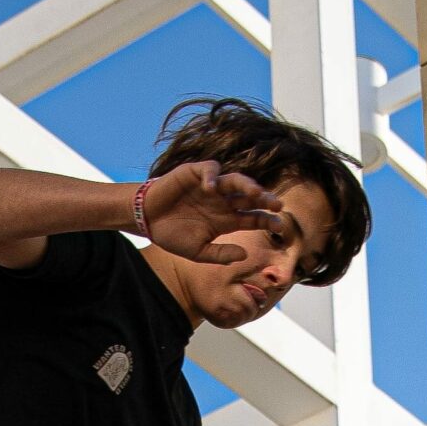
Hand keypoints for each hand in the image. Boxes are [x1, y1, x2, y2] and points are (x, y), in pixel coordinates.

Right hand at [139, 161, 283, 264]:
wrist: (147, 221)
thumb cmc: (172, 235)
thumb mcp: (198, 252)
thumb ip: (220, 254)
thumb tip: (244, 255)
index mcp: (226, 219)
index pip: (252, 217)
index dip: (266, 220)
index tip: (279, 226)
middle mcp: (222, 200)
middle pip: (249, 197)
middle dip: (264, 199)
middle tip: (276, 204)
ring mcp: (210, 186)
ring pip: (234, 180)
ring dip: (247, 185)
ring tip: (256, 193)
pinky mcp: (195, 173)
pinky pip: (209, 170)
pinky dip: (212, 176)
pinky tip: (212, 189)